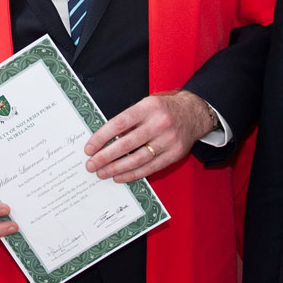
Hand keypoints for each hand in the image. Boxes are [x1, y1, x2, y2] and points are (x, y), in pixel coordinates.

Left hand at [83, 90, 214, 182]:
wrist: (193, 113)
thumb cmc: (163, 110)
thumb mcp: (145, 106)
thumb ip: (128, 121)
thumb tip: (103, 140)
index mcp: (148, 108)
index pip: (119, 124)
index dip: (101, 137)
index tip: (89, 148)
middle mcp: (159, 123)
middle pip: (126, 144)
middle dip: (105, 157)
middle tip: (91, 164)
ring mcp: (168, 140)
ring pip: (137, 159)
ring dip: (116, 168)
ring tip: (102, 173)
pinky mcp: (174, 154)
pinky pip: (150, 168)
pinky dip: (132, 174)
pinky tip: (119, 176)